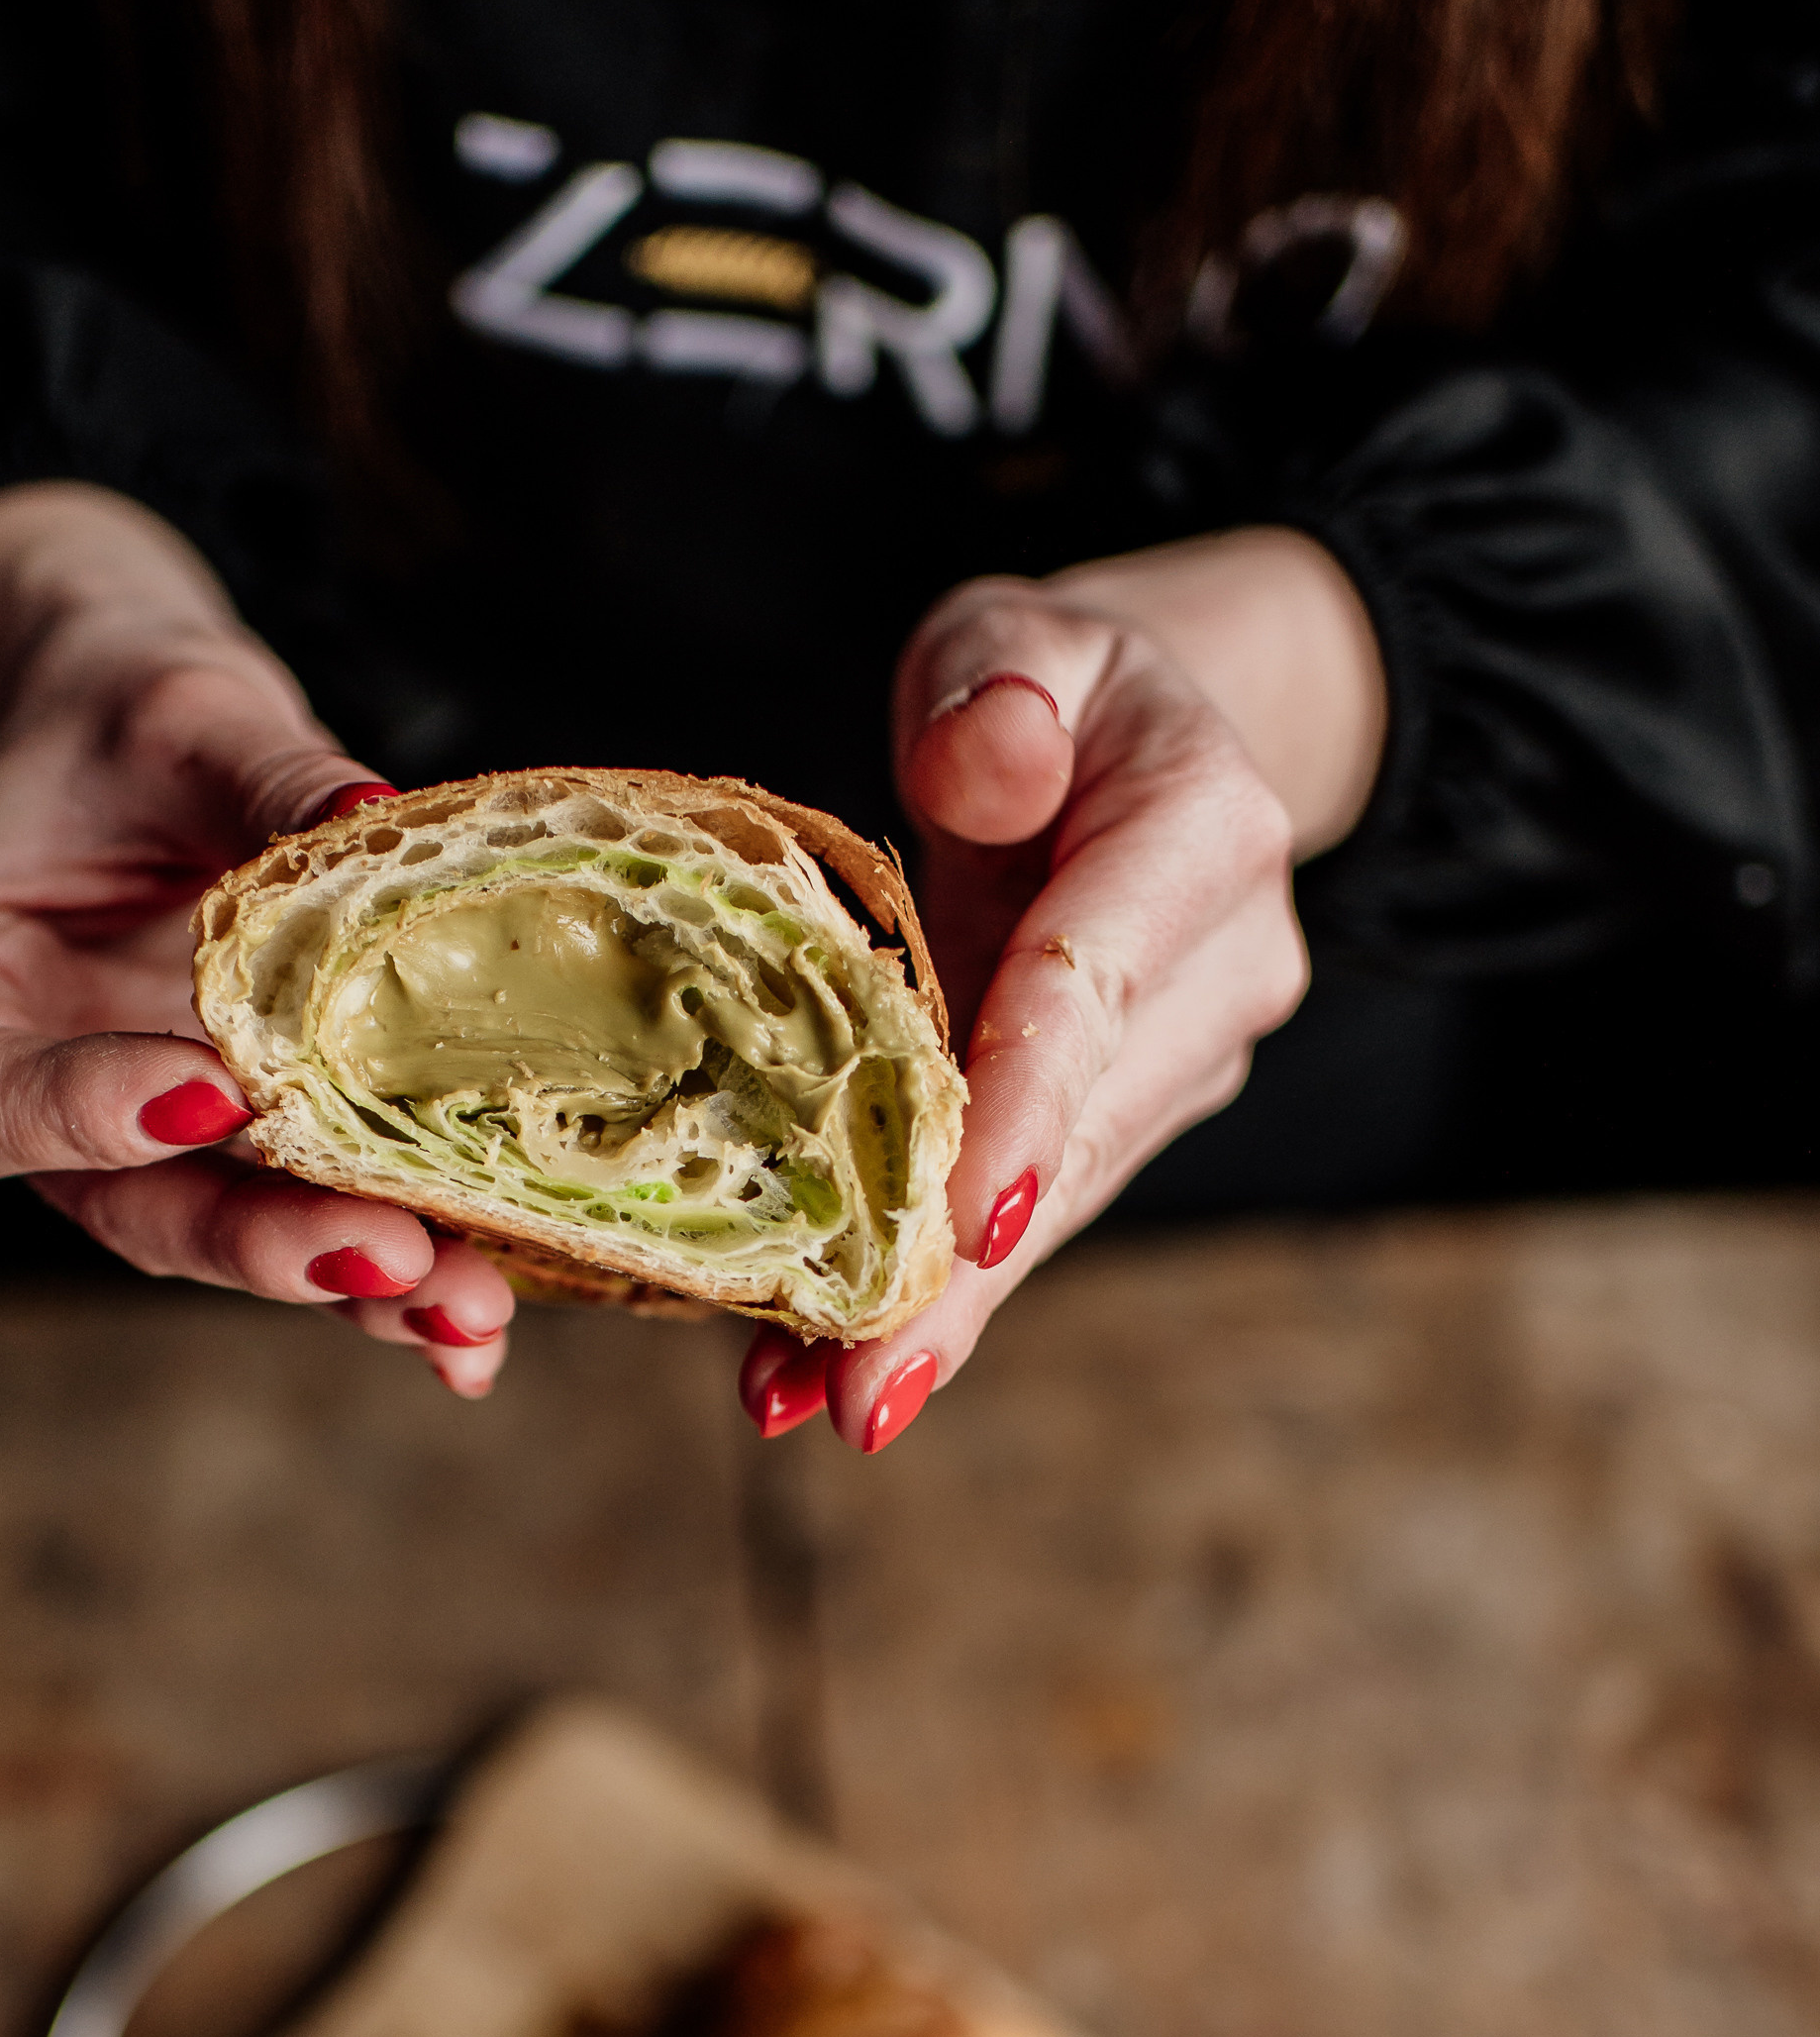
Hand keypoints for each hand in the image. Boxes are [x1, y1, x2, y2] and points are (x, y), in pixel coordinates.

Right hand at [0, 483, 514, 1394]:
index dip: (89, 1115)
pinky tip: (481, 1328)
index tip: (216, 1095)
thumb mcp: (180, 711)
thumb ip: (257, 770)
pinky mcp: (234, 1165)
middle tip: (390, 1253)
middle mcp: (30, 1102)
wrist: (152, 742)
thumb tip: (370, 811)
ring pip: (231, 1242)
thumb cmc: (129, 718)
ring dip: (351, 1282)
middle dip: (263, 1243)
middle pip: (128, 1209)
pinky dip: (395, 1279)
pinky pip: (306, 1232)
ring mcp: (135, 1151)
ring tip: (466, 1309)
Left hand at [740, 526, 1386, 1452]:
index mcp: (1201, 830)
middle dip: (962, 1274)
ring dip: (939, 1309)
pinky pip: (1029, 1203)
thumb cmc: (1056, 686)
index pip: (1090, 983)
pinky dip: (937, 1286)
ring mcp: (1189, 1053)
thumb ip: (996, 684)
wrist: (1143, 737)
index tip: (963, 1228)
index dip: (1024, 1112)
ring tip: (811, 1401)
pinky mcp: (1131, 1110)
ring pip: (1058, 1197)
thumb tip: (983, 763)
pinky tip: (832, 1369)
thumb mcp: (1018, 634)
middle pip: (1077, 1134)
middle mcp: (1224, 964)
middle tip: (858, 1394)